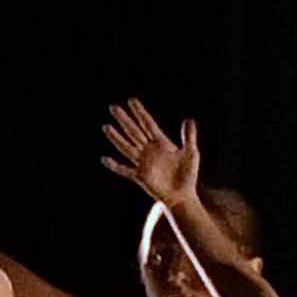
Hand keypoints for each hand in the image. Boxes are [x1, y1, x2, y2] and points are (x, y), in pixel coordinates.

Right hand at [95, 97, 206, 216]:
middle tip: (113, 107)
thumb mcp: (191, 153)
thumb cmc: (188, 175)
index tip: (131, 100)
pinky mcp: (140, 176)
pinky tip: (105, 159)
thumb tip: (189, 119)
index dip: (140, 112)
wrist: (183, 196)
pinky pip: (124, 170)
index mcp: (161, 143)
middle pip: (134, 131)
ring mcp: (143, 163)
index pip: (147, 124)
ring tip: (106, 126)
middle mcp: (149, 151)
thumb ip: (188, 137)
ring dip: (116, 137)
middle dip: (124, 120)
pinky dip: (115, 165)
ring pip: (126, 147)